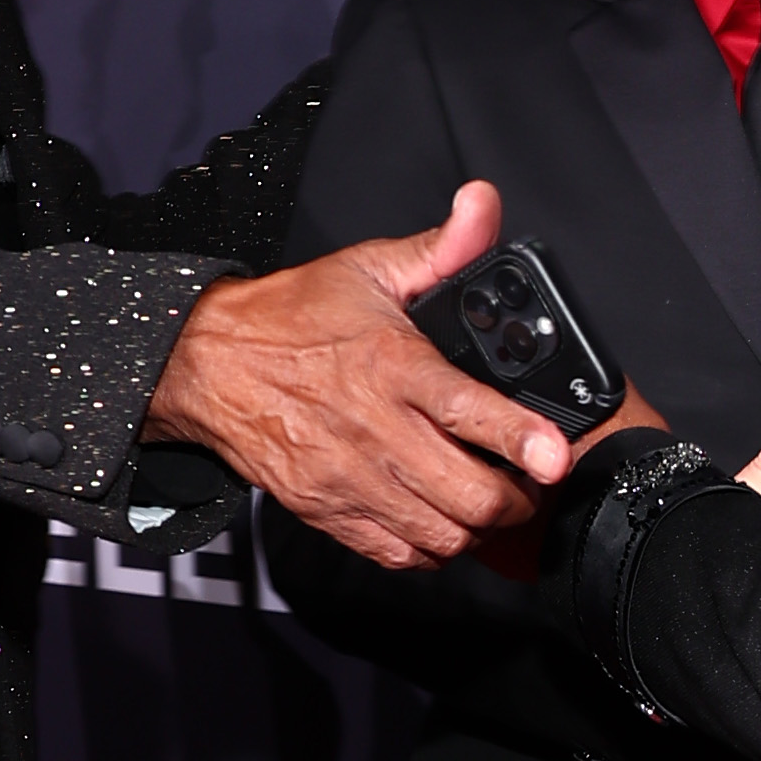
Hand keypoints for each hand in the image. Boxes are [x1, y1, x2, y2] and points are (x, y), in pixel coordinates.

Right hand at [145, 180, 568, 569]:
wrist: (207, 364)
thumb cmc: (291, 317)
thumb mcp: (369, 267)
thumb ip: (441, 247)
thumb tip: (484, 205)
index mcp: (392, 364)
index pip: (469, 412)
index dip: (523, 439)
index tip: (554, 455)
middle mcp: (374, 429)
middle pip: (469, 495)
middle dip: (515, 497)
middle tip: (526, 481)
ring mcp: (350, 478)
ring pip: (441, 535)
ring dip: (477, 528)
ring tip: (485, 502)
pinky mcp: (327, 511)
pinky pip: (398, 555)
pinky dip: (431, 550)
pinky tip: (439, 521)